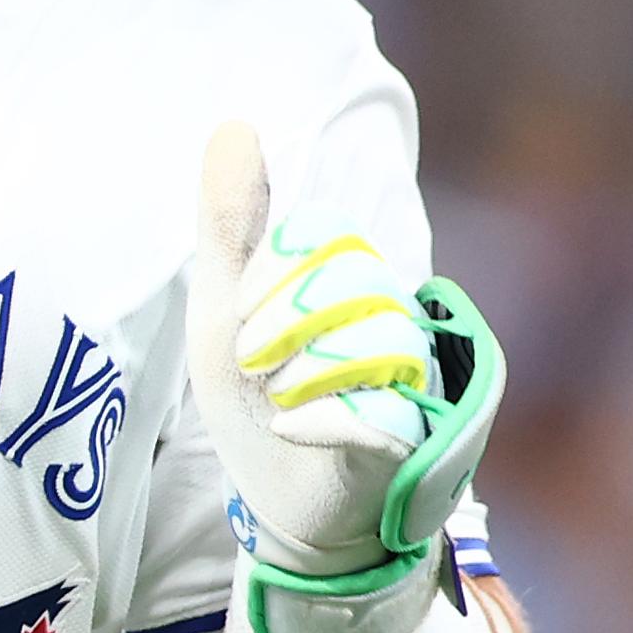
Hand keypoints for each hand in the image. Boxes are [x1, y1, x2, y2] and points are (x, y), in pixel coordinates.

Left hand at [188, 122, 499, 583]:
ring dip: (307, 369)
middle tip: (250, 357)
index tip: (239, 314)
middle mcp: (392, 326)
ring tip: (276, 396)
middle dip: (288, 314)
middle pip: (358, 280)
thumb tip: (233, 124)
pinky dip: (322, 422)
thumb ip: (232, 223)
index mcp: (348, 286)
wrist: (283, 508)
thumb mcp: (222, 308)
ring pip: (382, 345)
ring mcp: (409, 387)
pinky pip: (380, 421)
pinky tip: (288, 428)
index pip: (329, 237)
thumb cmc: (259, 398)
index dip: (279, 266)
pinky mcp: (406, 450)